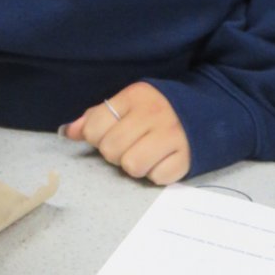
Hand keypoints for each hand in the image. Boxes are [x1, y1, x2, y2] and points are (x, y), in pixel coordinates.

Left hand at [62, 82, 190, 184]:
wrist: (208, 109)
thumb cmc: (158, 108)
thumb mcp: (128, 103)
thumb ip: (96, 116)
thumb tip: (67, 132)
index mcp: (134, 96)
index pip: (94, 127)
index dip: (97, 137)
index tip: (110, 133)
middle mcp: (153, 113)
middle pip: (110, 150)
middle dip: (116, 153)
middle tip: (131, 145)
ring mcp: (171, 135)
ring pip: (131, 166)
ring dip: (136, 165)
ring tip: (146, 153)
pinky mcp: (186, 158)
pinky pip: (157, 178)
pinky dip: (158, 174)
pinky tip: (164, 159)